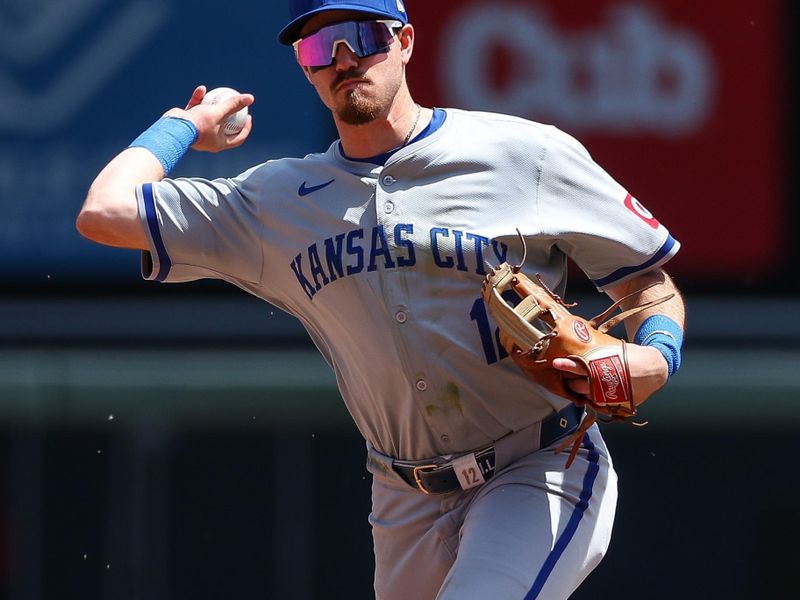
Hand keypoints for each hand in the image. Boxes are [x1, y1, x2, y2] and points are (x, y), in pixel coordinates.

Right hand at [163, 85, 254, 152]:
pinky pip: (196, 111)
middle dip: (231, 118)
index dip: (246, 128)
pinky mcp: (188, 123)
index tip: (248, 116)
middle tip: (237, 107)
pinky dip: (198, 100)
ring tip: (220, 96)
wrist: (174, 127)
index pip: (238, 138)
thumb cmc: (199, 124)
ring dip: (213, 105)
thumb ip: (233, 105)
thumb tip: (250, 98)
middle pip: (225, 129)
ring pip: (208, 117)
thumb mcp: (219, 113)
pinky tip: (201, 89)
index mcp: (219, 143)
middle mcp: (209, 140)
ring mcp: (198, 132)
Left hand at [552, 344, 668, 405]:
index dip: (566, 365)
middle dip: (570, 381)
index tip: (556, 363)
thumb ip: (595, 353)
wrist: (654, 369)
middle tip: (567, 376)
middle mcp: (605, 383)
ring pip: (586, 396)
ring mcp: (610, 396)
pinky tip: (589, 394)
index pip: (579, 366)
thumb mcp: (613, 349)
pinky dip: (591, 400)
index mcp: (603, 366)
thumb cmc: (632, 356)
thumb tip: (579, 346)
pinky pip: (597, 405)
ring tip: (576, 385)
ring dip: (579, 391)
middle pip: (578, 385)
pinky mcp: (615, 405)